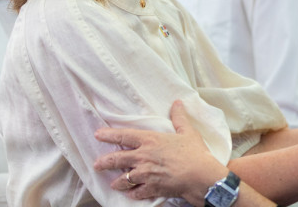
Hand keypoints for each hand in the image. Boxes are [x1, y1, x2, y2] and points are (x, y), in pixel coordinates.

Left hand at [94, 100, 227, 204]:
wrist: (200, 175)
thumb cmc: (195, 153)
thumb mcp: (187, 131)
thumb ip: (179, 117)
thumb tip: (177, 103)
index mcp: (151, 140)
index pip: (124, 136)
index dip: (109, 135)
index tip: (98, 135)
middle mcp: (144, 157)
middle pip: (118, 159)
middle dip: (105, 162)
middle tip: (97, 164)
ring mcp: (146, 174)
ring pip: (124, 179)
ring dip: (117, 182)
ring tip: (113, 183)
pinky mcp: (151, 188)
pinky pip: (136, 192)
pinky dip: (132, 193)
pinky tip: (130, 194)